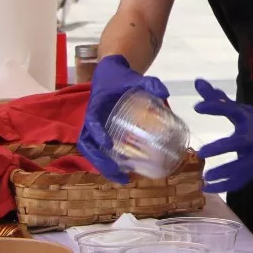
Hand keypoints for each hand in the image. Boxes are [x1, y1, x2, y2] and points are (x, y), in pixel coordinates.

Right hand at [76, 55, 169, 182]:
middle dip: (100, 161)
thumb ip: (149, 83)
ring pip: (91, 152)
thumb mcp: (134, 77)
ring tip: (123, 179)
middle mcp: (91, 120)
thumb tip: (165, 93)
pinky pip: (99, 151)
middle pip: (87, 145)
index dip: (97, 134)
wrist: (111, 74)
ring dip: (103, 167)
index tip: (108, 144)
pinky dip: (108, 163)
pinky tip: (124, 172)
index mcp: (95, 106)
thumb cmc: (120, 78)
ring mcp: (94, 128)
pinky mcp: (100, 133)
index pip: (91, 122)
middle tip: (118, 173)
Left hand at [193, 79, 252, 192]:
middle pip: (237, 143)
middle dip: (220, 148)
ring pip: (240, 166)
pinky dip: (225, 185)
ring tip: (205, 176)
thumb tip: (198, 82)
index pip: (231, 110)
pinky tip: (208, 188)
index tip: (197, 107)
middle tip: (201, 152)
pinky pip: (240, 180)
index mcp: (248, 118)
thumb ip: (217, 100)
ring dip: (222, 172)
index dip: (215, 107)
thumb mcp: (240, 110)